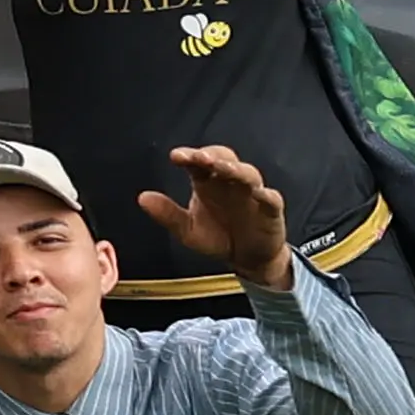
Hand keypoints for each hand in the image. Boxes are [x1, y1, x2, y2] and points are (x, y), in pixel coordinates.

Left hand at [144, 141, 293, 284]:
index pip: (198, 163)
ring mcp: (251, 193)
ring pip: (247, 173)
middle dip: (212, 155)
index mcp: (207, 182)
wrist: (247, 259)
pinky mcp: (270, 210)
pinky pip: (271, 198)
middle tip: (200, 158)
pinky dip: (266, 194)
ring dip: (235, 169)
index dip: (189, 156)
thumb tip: (142, 198)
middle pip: (224, 158)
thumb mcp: (187, 230)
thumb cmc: (218, 237)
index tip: (176, 156)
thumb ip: (167, 214)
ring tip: (222, 168)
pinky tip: (258, 193)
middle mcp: (229, 182)